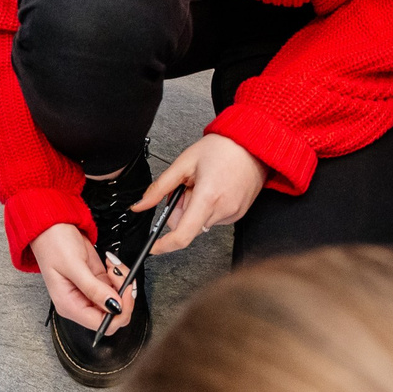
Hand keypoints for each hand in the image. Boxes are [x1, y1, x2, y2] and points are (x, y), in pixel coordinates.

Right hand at [32, 221, 134, 329]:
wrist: (51, 226)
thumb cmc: (53, 244)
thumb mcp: (74, 266)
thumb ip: (94, 289)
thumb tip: (114, 306)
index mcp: (70, 306)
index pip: (101, 325)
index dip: (118, 312)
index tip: (124, 292)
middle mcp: (79, 303)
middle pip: (113, 316)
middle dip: (123, 297)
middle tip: (121, 277)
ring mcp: (89, 293)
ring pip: (118, 301)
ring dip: (122, 284)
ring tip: (113, 266)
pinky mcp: (96, 282)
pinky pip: (116, 287)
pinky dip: (120, 276)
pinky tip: (112, 265)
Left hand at [140, 134, 266, 254]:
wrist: (251, 145)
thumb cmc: (222, 148)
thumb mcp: (184, 163)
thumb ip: (159, 188)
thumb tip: (140, 205)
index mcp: (207, 197)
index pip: (182, 235)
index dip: (164, 245)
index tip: (154, 246)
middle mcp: (222, 210)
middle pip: (188, 226)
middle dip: (180, 211)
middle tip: (187, 188)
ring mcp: (233, 214)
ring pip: (200, 222)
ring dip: (195, 208)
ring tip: (205, 184)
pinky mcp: (239, 215)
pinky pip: (214, 219)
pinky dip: (208, 208)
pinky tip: (215, 189)